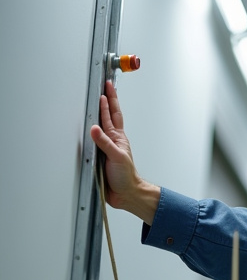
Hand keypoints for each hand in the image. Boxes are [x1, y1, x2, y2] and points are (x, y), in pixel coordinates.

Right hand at [89, 80, 159, 223]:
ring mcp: (105, 147)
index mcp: (118, 138)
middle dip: (106, 101)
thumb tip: (94, 128)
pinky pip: (92, 140)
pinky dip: (89, 131)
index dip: (110, 100)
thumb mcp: (117, 157)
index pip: (113, 114)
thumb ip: (105, 143)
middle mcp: (112, 140)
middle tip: (104, 86)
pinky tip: (87, 126)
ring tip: (98, 99)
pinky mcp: (98, 157)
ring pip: (100, 126)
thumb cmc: (126, 177)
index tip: (108, 86)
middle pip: (107, 116)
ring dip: (99, 112)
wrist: (126, 193)